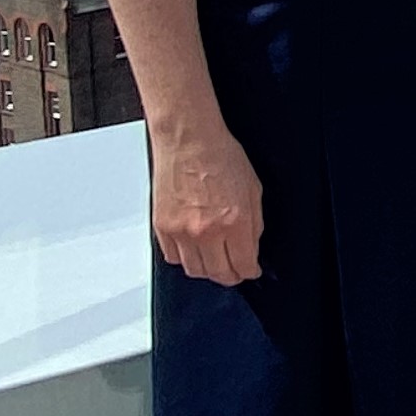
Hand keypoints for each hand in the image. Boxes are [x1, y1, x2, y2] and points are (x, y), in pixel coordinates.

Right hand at [149, 114, 263, 285]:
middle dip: (230, 276)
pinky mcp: (161, 227)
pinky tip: (193, 247)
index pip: (244, 266)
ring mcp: (180, 231)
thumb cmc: (220, 156)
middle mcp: (205, 230)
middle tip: (235, 270)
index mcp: (234, 221)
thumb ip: (254, 224)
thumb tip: (252, 248)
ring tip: (215, 259)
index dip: (250, 272)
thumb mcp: (253, 189)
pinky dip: (184, 257)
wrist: (188, 139)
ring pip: (193, 270)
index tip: (251, 270)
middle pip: (218, 274)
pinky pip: (171, 257)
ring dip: (207, 269)